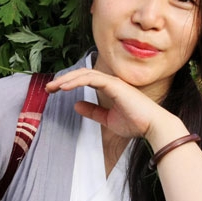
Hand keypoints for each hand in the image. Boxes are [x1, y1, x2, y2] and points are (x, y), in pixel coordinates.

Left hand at [46, 68, 178, 142]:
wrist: (153, 126)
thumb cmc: (136, 123)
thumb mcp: (108, 119)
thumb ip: (93, 112)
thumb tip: (76, 105)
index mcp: (110, 87)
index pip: (85, 79)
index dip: (69, 82)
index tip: (54, 90)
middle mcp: (111, 81)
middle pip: (82, 74)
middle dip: (63, 79)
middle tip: (48, 88)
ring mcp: (113, 82)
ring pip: (84, 74)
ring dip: (66, 80)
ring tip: (53, 87)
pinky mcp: (114, 85)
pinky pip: (91, 79)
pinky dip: (76, 81)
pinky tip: (65, 87)